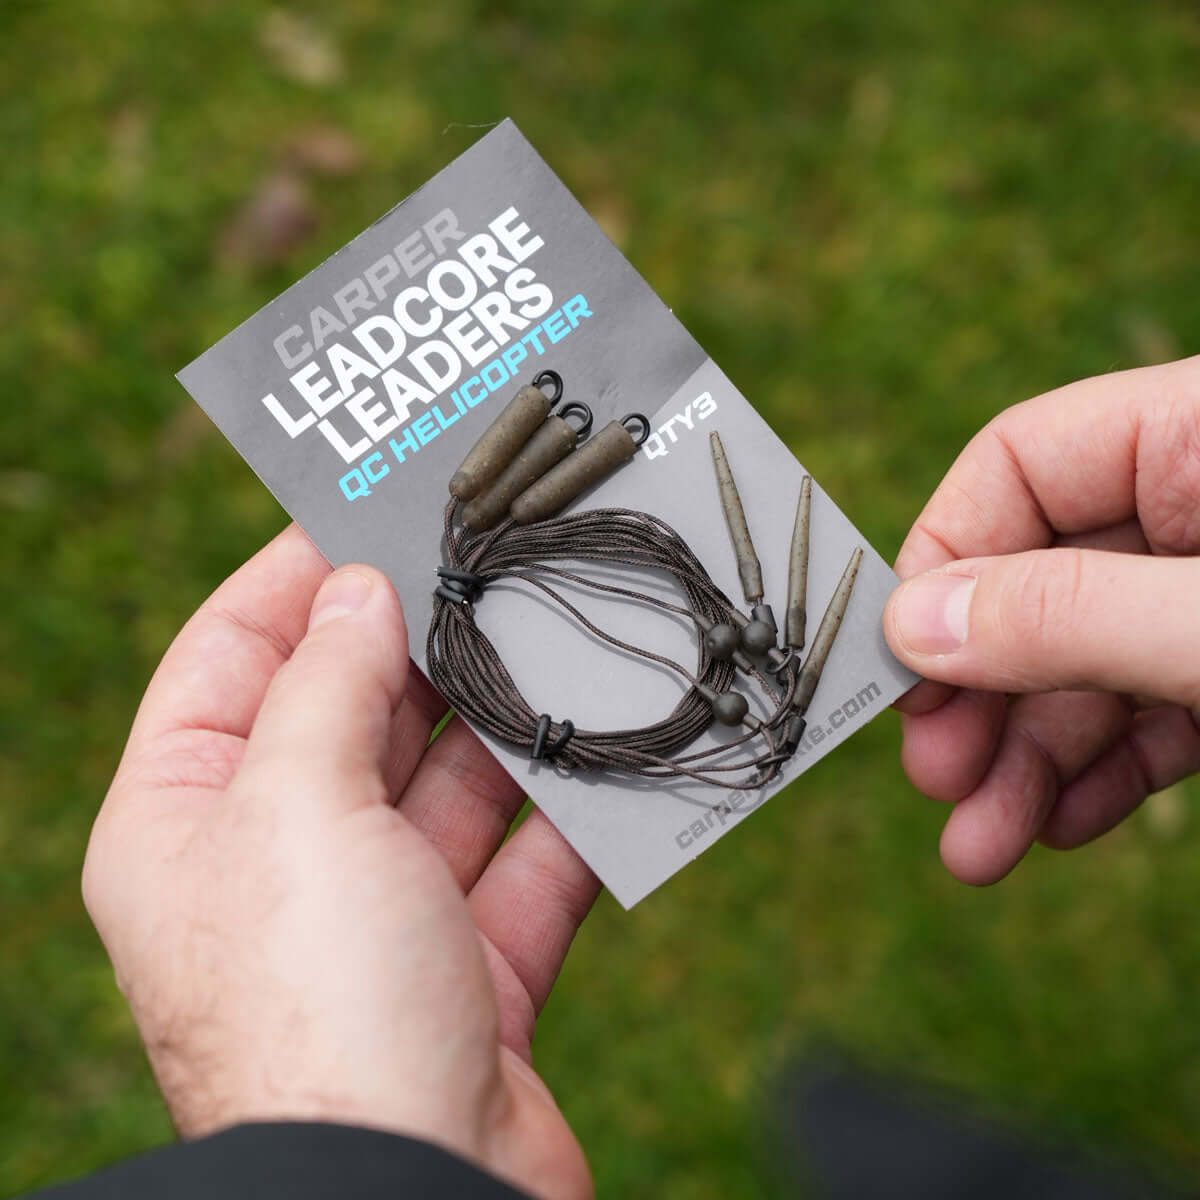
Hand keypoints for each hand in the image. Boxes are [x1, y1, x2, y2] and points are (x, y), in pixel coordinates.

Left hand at [82, 526, 598, 1199]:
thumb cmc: (318, 1000)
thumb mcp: (298, 805)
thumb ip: (328, 685)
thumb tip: (359, 589)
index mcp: (186, 821)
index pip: (229, 657)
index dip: (296, 577)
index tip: (370, 508)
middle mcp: (276, 864)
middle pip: (351, 716)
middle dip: (420, 645)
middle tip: (489, 561)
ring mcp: (377, 918)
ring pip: (447, 787)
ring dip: (503, 727)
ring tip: (558, 640)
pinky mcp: (470, 968)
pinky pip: (522, 865)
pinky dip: (565, 817)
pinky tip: (609, 754)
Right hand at [883, 356, 1199, 884]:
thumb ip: (1072, 614)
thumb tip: (913, 624)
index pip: (1020, 461)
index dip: (945, 561)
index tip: (904, 667)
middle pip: (1039, 581)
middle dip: (982, 694)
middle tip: (938, 777)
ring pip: (1089, 662)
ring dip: (1025, 760)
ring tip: (981, 850)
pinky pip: (1151, 709)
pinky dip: (1101, 773)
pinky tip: (1058, 828)